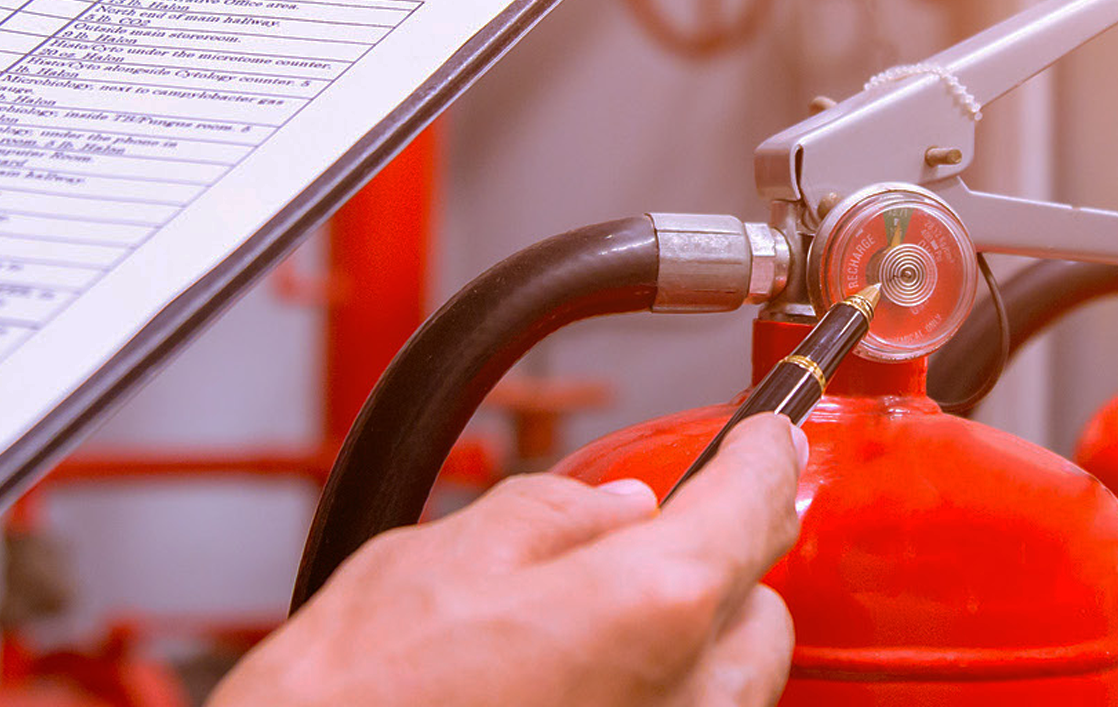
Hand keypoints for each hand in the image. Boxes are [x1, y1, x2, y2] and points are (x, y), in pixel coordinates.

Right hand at [214, 414, 806, 706]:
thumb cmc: (353, 702)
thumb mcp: (439, 558)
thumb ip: (553, 516)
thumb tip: (614, 507)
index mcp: (654, 606)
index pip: (757, 501)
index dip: (762, 454)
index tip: (763, 436)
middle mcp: (691, 699)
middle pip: (757, 609)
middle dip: (711, 569)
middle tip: (636, 546)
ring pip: (727, 688)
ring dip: (684, 650)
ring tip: (581, 636)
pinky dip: (648, 703)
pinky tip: (571, 691)